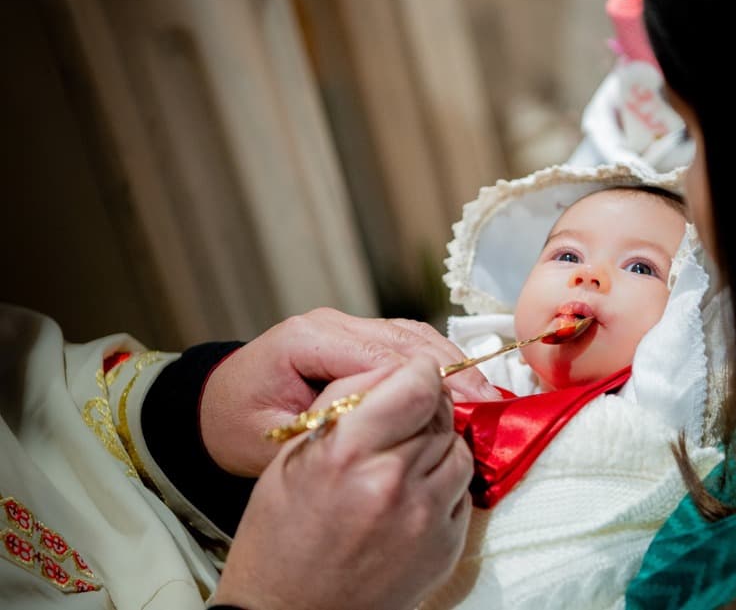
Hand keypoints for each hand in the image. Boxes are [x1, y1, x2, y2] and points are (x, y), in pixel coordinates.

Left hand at [201, 308, 496, 475]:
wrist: (214, 409)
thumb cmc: (237, 428)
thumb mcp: (276, 442)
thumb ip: (332, 432)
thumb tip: (394, 436)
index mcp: (306, 339)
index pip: (382, 354)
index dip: (430, 381)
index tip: (468, 408)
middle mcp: (329, 322)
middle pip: (405, 338)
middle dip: (452, 371)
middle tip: (491, 404)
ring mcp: (343, 325)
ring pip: (412, 335)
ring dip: (451, 365)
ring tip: (487, 396)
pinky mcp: (355, 337)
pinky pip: (404, 341)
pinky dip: (436, 363)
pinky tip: (462, 386)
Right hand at [213, 357, 472, 609]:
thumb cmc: (282, 534)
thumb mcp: (296, 452)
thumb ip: (348, 400)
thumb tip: (396, 369)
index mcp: (349, 452)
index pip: (419, 384)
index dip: (417, 374)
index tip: (410, 377)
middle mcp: (393, 482)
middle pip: (442, 413)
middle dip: (426, 408)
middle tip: (402, 420)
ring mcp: (426, 517)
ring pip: (459, 448)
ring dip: (438, 444)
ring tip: (402, 460)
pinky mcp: (446, 546)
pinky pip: (461, 490)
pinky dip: (443, 483)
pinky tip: (410, 495)